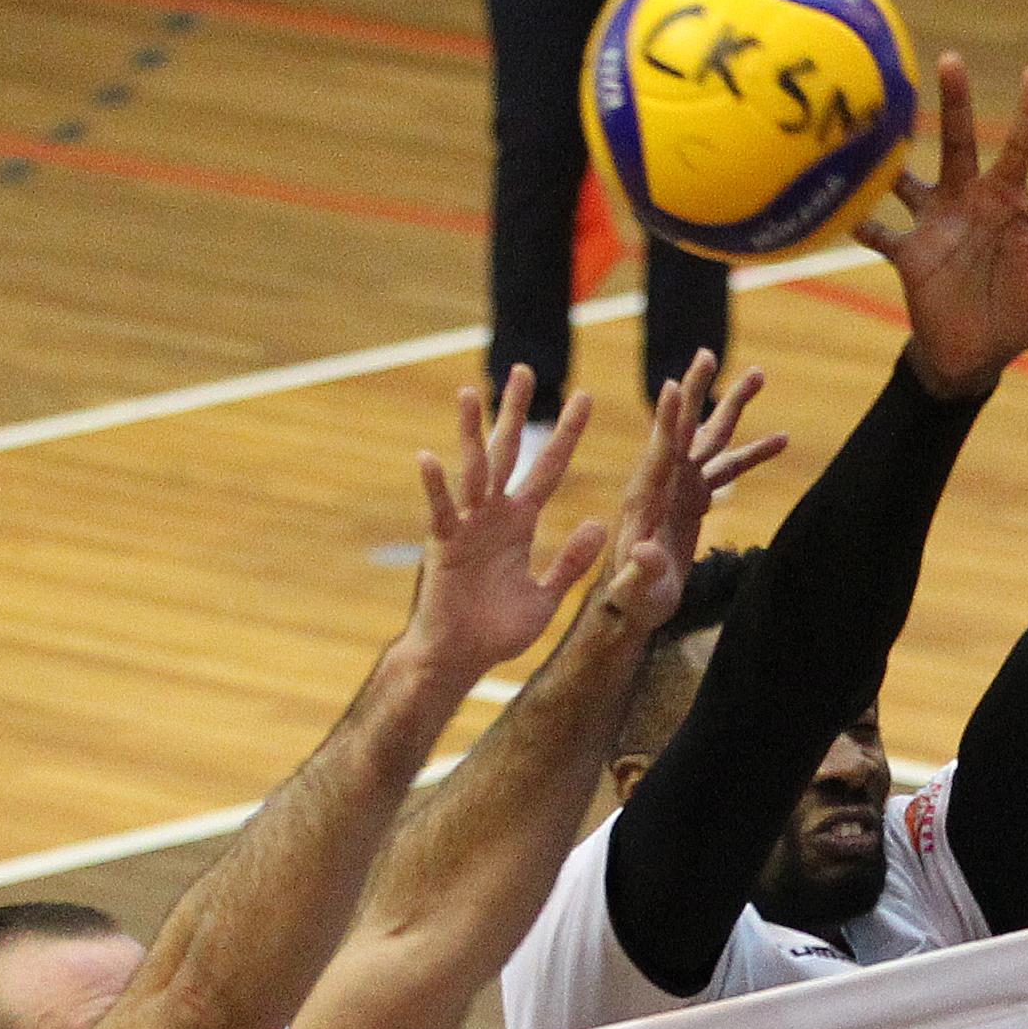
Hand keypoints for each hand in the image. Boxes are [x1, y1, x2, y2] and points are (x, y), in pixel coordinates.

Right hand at [394, 369, 606, 686]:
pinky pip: (440, 511)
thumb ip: (571, 561)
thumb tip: (598, 524)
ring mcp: (467, 526)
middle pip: (508, 452)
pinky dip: (435, 486)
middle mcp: (493, 515)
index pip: (549, 469)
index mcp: (520, 523)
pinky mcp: (444, 545)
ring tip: (471, 392)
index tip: (585, 398)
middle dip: (515, 412)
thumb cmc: (498, 631)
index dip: (566, 436)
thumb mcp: (547, 595)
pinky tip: (428, 456)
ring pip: (472, 469)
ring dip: (471, 432)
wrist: (460, 659)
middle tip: (523, 369)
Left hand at [592, 352, 787, 635]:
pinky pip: (728, 467)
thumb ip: (641, 570)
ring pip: (711, 437)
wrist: (635, 603)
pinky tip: (782, 438)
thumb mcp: (637, 591)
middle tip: (707, 353)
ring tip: (759, 373)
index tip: (673, 385)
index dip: (667, 421)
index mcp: (646, 495)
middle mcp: (662, 480)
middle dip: (697, 391)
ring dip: (733, 406)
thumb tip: (644, 551)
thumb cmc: (634, 600)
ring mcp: (680, 484)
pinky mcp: (695, 495)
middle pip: (684, 428)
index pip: (659, 452)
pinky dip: (753, 452)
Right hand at [854, 55, 1027, 398]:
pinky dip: (861, 224)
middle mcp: (966, 199)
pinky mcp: (908, 256)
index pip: (1019, 145)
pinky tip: (844, 213)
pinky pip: (880, 235)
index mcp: (1007, 198)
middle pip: (957, 141)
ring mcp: (933, 224)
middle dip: (955, 102)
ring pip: (909, 177)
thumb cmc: (1024, 310)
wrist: (981, 355)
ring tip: (876, 123)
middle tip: (951, 59)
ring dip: (893, 155)